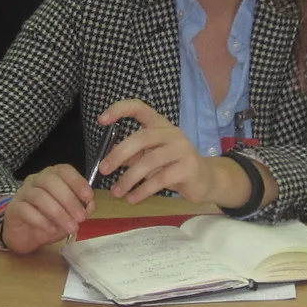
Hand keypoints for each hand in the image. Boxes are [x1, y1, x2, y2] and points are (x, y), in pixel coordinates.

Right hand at [0, 164, 93, 253]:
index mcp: (52, 176)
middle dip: (69, 200)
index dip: (77, 182)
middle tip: (81, 218)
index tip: (89, 197)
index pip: (64, 170)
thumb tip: (90, 205)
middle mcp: (36, 180)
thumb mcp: (69, 215)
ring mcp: (23, 193)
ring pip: (39, 196)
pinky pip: (26, 210)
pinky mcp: (14, 209)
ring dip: (58, 213)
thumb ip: (81, 208)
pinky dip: (42, 221)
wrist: (24, 234)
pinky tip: (52, 230)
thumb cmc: (49, 220)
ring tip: (71, 228)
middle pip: (51, 181)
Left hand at [94, 100, 222, 206]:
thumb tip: (108, 158)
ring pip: (149, 162)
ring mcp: (182, 149)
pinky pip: (160, 180)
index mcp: (160, 125)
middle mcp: (172, 133)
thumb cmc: (174, 167)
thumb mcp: (151, 158)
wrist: (206, 181)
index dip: (120, 110)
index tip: (101, 120)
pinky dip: (142, 191)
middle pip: (141, 138)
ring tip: (116, 192)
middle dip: (118, 154)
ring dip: (129, 178)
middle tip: (103, 170)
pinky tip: (132, 199)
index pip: (140, 108)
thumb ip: (133, 155)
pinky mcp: (188, 167)